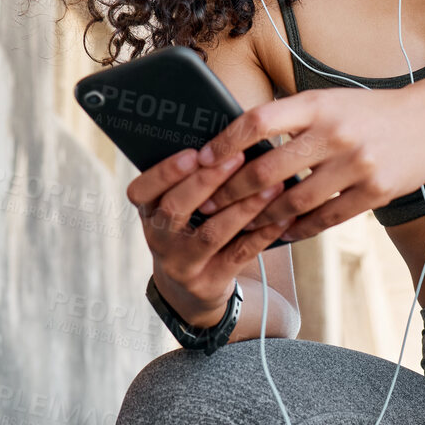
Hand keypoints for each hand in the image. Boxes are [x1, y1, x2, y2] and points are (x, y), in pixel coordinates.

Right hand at [126, 146, 296, 319]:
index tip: (194, 153)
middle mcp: (158, 238)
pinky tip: (283, 216)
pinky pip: (239, 254)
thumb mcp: (180, 207)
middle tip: (239, 157)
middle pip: (175, 208)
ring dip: (244, 206)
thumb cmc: (192, 228)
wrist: (190, 288)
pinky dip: (263, 234)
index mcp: (148, 211)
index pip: (141, 190)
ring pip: (212, 233)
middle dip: (208, 181)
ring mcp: (181, 263)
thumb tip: (231, 136)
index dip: (165, 172)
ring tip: (273, 184)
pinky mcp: (208, 281)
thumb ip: (193, 179)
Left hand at [187, 84, 424, 240]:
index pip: (259, 120)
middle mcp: (335, 132)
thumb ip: (294, 119)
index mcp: (318, 103)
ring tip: (243, 225)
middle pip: (270, 168)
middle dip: (233, 191)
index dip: (226, 142)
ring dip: (264, 217)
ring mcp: (356, 163)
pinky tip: (285, 233)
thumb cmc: (372, 112)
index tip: (202, 160)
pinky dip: (302, 228)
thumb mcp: (332, 101)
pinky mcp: (375, 190)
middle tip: (209, 205)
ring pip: (296, 200)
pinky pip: (328, 217)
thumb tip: (243, 141)